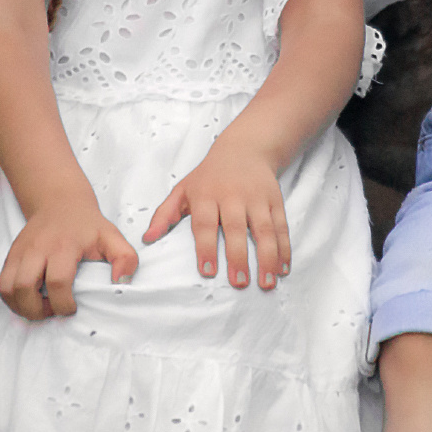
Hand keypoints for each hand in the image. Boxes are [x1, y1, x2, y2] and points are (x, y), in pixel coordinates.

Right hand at [0, 188, 138, 319]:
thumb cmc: (87, 224)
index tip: (72, 308)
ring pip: (7, 287)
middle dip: (36, 309)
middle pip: (24, 287)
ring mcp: (20, 252)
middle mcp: (37, 248)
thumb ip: (125, 259)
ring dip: (21, 306)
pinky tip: (28, 299)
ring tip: (39, 307)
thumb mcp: (111, 237)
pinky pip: (1, 283)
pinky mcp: (11, 255)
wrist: (59, 201)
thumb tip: (122, 282)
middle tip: (52, 310)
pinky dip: (11, 298)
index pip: (58, 282)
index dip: (64, 304)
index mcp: (64, 246)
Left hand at [143, 133, 290, 290]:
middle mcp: (233, 196)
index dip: (206, 247)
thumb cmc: (209, 176)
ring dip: (267, 257)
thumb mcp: (183, 189)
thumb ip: (165, 214)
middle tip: (239, 283)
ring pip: (264, 230)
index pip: (205, 223)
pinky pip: (281, 226)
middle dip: (238, 257)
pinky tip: (283, 268)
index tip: (207, 272)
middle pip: (236, 228)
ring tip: (267, 282)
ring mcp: (257, 198)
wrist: (246, 148)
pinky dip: (284, 248)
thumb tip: (147, 240)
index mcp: (207, 195)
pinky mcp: (275, 201)